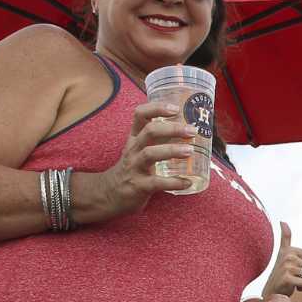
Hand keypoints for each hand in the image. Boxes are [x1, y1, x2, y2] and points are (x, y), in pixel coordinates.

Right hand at [78, 100, 195, 223]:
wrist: (110, 193)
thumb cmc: (132, 168)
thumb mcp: (139, 148)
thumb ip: (158, 139)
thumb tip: (188, 130)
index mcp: (135, 137)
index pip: (140, 115)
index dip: (157, 108)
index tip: (175, 108)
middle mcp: (133, 149)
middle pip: (150, 132)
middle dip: (172, 129)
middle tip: (192, 131)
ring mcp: (135, 167)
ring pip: (150, 154)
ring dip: (172, 150)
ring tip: (189, 151)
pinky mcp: (139, 186)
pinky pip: (156, 183)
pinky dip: (174, 182)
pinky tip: (187, 182)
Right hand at [262, 222, 301, 298]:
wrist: (271, 292)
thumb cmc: (281, 274)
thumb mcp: (283, 254)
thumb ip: (285, 238)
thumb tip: (282, 221)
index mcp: (290, 249)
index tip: (300, 270)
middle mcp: (288, 256)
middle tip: (297, 278)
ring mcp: (286, 266)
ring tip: (295, 282)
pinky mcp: (287, 278)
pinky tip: (293, 288)